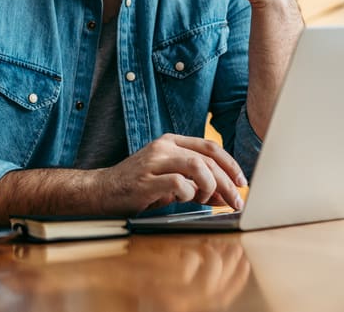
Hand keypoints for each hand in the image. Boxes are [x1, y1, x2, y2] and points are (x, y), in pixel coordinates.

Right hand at [99, 134, 246, 213]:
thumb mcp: (171, 184)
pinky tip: (184, 200)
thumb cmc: (137, 187)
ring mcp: (153, 162)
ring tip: (207, 200)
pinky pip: (179, 183)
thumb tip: (225, 195)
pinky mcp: (145, 180)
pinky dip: (189, 194)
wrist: (101, 192)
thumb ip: (197, 186)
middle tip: (236, 201)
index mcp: (170, 142)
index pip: (210, 147)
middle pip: (207, 159)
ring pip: (197, 166)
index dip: (231, 164)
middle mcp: (163, 147)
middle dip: (227, 182)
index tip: (241, 182)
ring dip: (210, 186)